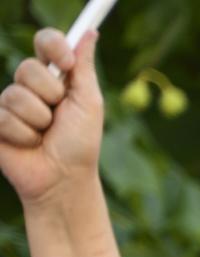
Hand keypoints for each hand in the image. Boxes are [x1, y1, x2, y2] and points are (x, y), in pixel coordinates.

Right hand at [0, 29, 102, 207]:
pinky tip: (29, 144)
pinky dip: (24, 135)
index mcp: (55, 77)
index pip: (45, 42)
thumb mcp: (89, 103)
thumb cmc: (80, 143)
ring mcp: (9, 103)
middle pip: (28, 68)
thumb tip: (90, 33)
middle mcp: (29, 86)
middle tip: (58, 116)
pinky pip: (5, 117)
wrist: (64, 179)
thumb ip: (84, 67)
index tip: (65, 63)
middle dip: (49, 96)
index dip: (53, 46)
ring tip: (44, 135)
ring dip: (38, 121)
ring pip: (16, 95)